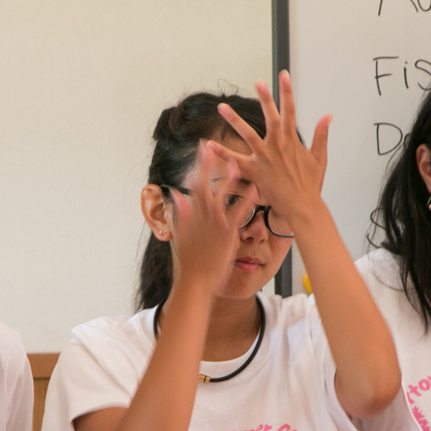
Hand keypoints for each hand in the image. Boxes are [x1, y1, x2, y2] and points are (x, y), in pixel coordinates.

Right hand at [168, 142, 242, 294]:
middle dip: (211, 165)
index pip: (194, 184)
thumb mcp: (180, 235)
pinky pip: (239, 215)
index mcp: (191, 215)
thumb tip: (176, 195)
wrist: (195, 282)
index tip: (203, 149)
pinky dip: (246, 202)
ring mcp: (215, 225)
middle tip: (215, 147)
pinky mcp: (228, 235)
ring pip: (223, 197)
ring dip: (229, 179)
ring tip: (236, 162)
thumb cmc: (189, 261)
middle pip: (206, 185)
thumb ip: (180, 213)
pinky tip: (254, 191)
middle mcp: (202, 217)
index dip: (199, 165)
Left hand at [208, 70, 329, 224]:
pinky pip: (234, 160)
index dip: (287, 91)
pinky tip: (209, 143)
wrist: (302, 206)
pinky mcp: (254, 171)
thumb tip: (327, 115)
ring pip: (247, 134)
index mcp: (292, 140)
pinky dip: (222, 152)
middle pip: (271, 117)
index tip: (283, 75)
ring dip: (234, 120)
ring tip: (222, 107)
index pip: (290, 110)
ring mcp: (265, 158)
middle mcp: (278, 146)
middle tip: (258, 82)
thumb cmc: (310, 184)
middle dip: (265, 98)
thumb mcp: (319, 157)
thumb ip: (321, 134)